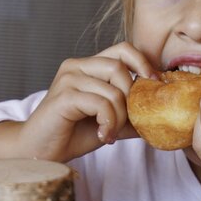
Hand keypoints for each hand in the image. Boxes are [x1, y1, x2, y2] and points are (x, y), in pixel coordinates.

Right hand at [0, 42, 154, 164]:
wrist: (40, 152)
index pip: (123, 49)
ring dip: (120, 117)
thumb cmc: (71, 134)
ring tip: (111, 133)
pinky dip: (109, 123)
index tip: (154, 86)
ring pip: (113, 89)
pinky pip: (101, 104)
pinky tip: (104, 136)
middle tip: (126, 121)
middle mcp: (76, 66)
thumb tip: (160, 112)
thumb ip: (131, 112)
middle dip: (131, 98)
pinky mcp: (64, 96)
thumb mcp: (109, 120)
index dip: (143, 63)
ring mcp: (68, 79)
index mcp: (87, 66)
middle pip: (120, 67)